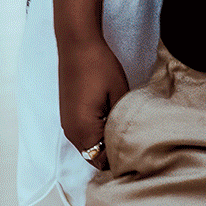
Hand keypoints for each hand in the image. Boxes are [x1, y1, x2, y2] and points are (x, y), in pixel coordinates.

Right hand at [58, 35, 129, 168]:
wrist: (77, 44)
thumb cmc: (99, 65)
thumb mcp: (119, 94)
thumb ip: (122, 122)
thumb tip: (129, 141)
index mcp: (83, 130)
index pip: (103, 161)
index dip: (121, 159)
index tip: (138, 151)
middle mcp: (71, 132)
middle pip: (95, 158)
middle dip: (113, 153)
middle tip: (135, 141)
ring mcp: (67, 124)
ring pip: (89, 147)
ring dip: (104, 143)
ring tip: (125, 129)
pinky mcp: (68, 115)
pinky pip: (83, 135)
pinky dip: (96, 134)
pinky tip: (111, 120)